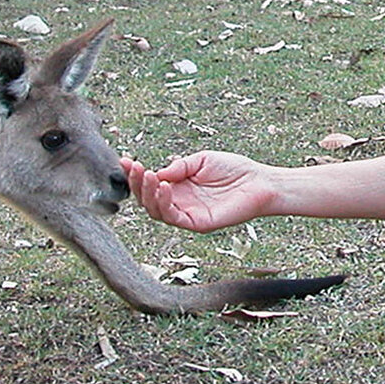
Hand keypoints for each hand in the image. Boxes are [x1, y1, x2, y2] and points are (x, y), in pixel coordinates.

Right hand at [121, 151, 274, 232]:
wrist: (259, 182)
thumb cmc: (234, 170)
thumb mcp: (201, 160)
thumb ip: (178, 167)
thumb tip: (157, 173)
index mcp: (179, 186)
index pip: (150, 184)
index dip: (136, 175)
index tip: (125, 161)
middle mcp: (180, 202)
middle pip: (147, 199)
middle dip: (137, 184)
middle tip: (135, 168)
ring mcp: (187, 214)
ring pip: (156, 211)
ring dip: (148, 194)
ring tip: (149, 176)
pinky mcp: (197, 224)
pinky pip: (174, 217)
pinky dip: (164, 204)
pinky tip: (165, 187)